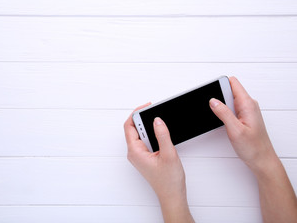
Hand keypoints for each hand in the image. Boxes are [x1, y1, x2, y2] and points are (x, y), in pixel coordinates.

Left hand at [124, 103, 193, 221]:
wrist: (172, 195)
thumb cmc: (169, 181)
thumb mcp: (168, 154)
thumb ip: (162, 135)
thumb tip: (157, 120)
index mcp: (135, 152)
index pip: (129, 126)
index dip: (136, 113)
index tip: (147, 106)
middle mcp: (134, 153)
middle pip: (133, 129)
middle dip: (143, 118)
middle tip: (155, 111)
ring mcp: (139, 155)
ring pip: (140, 134)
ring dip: (148, 126)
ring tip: (159, 121)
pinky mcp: (145, 157)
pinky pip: (145, 140)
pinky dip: (151, 134)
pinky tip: (160, 132)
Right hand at [209, 76, 276, 172]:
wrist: (261, 160)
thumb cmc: (253, 147)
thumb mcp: (235, 130)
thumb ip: (223, 113)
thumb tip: (213, 101)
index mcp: (248, 104)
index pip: (233, 83)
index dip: (220, 85)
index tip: (212, 94)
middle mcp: (248, 105)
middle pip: (229, 90)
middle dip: (219, 97)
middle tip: (216, 111)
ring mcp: (246, 110)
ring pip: (229, 100)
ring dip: (221, 107)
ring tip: (222, 120)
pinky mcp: (243, 117)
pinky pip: (231, 109)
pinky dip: (224, 113)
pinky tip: (225, 123)